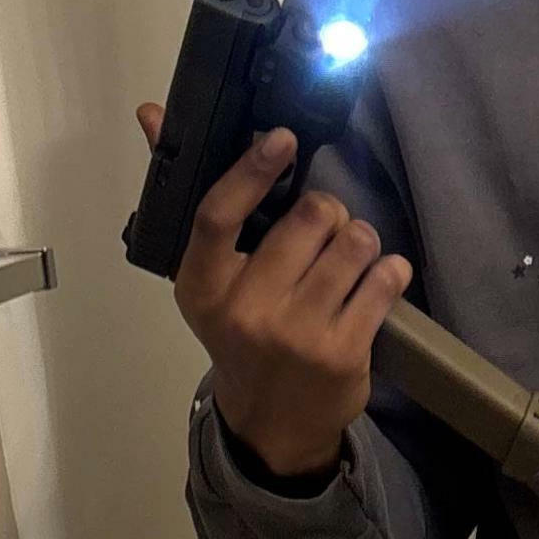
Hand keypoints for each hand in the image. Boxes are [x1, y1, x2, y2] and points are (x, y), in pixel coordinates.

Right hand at [136, 103, 410, 479]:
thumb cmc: (240, 337)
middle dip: (328, 210)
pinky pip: (384, 282)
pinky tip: (377, 279)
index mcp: (202, 285)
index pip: (219, 215)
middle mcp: (246, 310)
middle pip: (308, 218)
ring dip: (360, 238)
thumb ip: (190, 196)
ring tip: (351, 255)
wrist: (271, 423)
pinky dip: (389, 270)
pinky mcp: (343, 352)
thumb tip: (150, 114)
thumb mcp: (207, 279)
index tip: (281, 138)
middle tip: (326, 226)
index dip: (252, 170)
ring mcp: (297, 334)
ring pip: (354, 243)